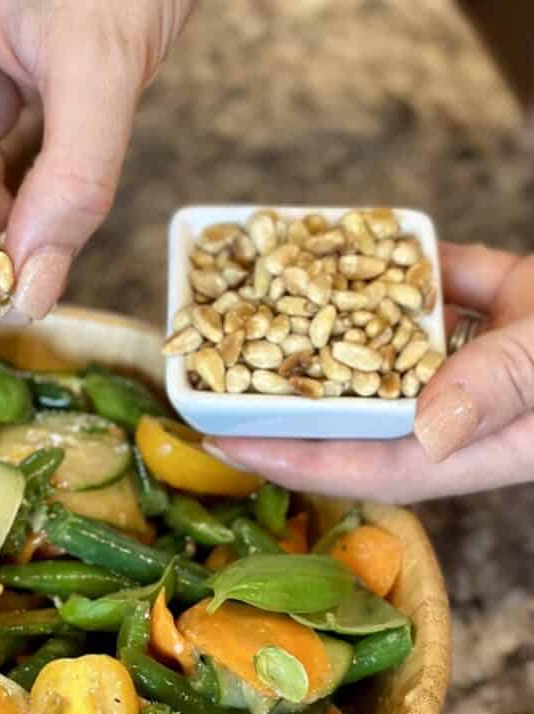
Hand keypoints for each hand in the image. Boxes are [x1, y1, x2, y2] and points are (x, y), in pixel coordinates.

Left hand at [205, 242, 533, 501]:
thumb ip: (504, 384)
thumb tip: (427, 427)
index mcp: (491, 445)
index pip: (373, 466)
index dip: (294, 460)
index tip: (224, 444)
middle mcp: (477, 405)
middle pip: (363, 413)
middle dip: (287, 403)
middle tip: (212, 385)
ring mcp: (490, 350)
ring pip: (390, 346)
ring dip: (333, 327)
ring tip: (258, 308)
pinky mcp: (509, 301)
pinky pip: (436, 288)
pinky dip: (395, 267)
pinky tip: (342, 244)